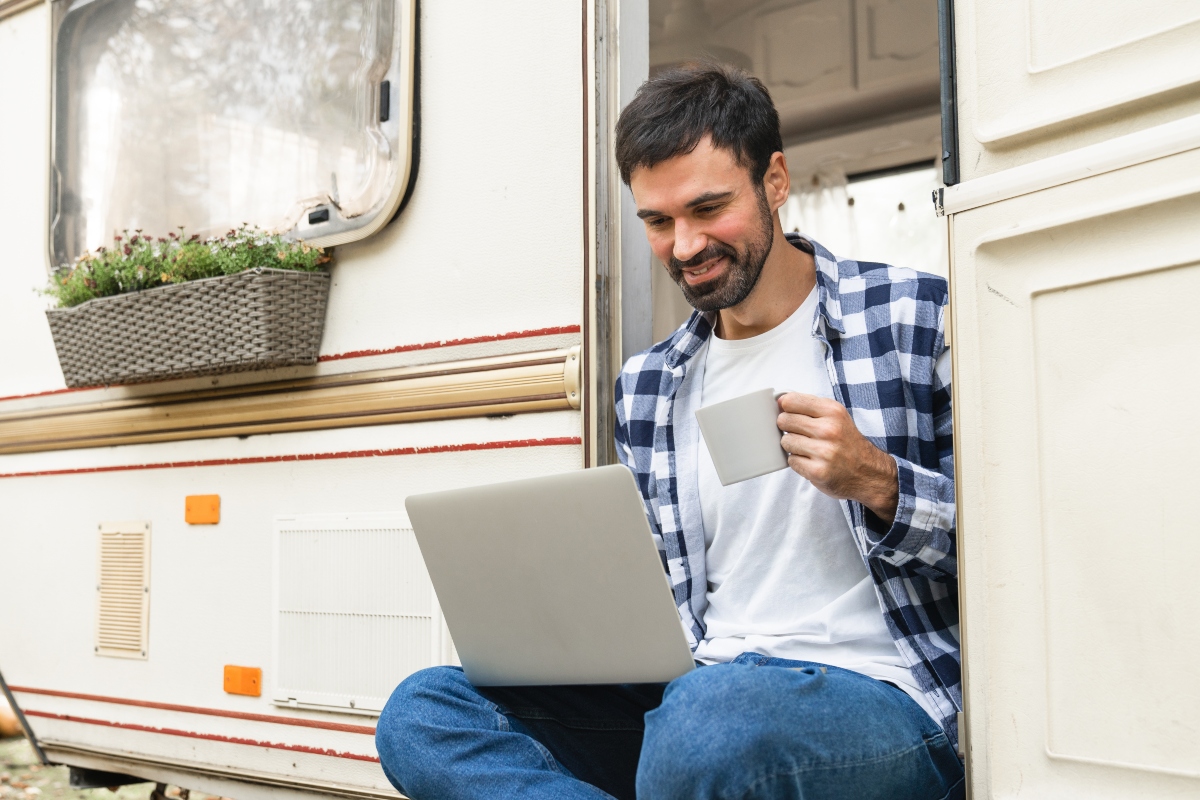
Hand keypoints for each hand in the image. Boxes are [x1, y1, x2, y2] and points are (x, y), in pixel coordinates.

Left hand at [776, 393, 898, 523]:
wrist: (868, 472)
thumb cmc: (847, 442)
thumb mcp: (836, 416)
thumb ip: (810, 406)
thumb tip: (780, 400)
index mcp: (832, 411)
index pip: (790, 401)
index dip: (785, 407)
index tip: (790, 413)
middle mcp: (829, 430)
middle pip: (784, 421)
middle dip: (788, 427)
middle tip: (800, 433)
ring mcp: (823, 452)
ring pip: (786, 441)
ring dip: (792, 446)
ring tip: (808, 449)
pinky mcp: (817, 471)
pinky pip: (791, 461)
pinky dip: (798, 462)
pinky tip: (811, 461)